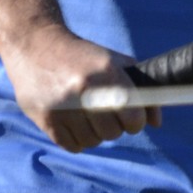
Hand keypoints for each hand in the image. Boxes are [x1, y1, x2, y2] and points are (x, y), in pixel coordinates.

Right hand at [3, 25, 163, 152]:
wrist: (35, 45)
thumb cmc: (82, 56)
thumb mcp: (113, 62)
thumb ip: (140, 90)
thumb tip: (157, 123)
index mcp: (107, 72)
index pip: (134, 119)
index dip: (135, 121)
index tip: (129, 116)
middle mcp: (85, 90)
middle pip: (113, 133)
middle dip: (112, 126)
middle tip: (102, 111)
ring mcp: (63, 107)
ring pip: (93, 142)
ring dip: (93, 132)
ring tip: (84, 112)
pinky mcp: (46, 121)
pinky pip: (73, 147)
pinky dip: (76, 138)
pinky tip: (71, 119)